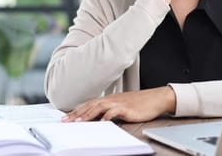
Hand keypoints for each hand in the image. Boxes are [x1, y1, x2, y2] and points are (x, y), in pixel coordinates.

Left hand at [61, 86, 175, 122]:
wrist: (156, 98)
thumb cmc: (141, 103)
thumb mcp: (123, 105)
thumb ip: (111, 110)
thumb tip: (99, 118)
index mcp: (110, 99)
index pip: (89, 104)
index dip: (77, 110)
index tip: (66, 117)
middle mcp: (112, 99)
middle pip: (90, 105)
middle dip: (76, 113)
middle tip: (65, 121)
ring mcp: (119, 103)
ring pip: (99, 107)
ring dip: (87, 114)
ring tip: (78, 122)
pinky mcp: (127, 109)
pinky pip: (114, 112)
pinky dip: (106, 117)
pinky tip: (100, 123)